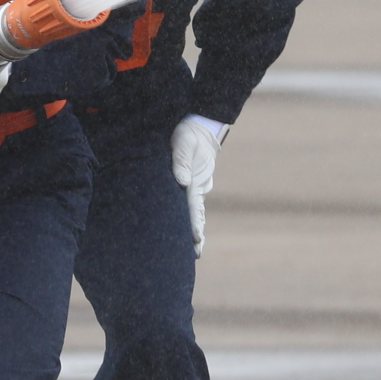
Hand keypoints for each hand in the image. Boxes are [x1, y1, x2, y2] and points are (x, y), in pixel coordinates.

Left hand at [169, 114, 225, 257]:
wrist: (199, 126)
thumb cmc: (188, 132)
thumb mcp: (183, 142)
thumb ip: (181, 160)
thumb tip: (181, 181)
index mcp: (196, 179)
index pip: (194, 206)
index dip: (194, 223)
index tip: (196, 238)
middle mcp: (198, 186)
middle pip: (197, 214)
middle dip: (197, 234)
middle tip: (196, 253)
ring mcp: (197, 186)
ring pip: (196, 212)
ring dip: (195, 230)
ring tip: (195, 250)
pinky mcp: (192, 184)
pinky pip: (191, 205)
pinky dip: (192, 219)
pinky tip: (190, 232)